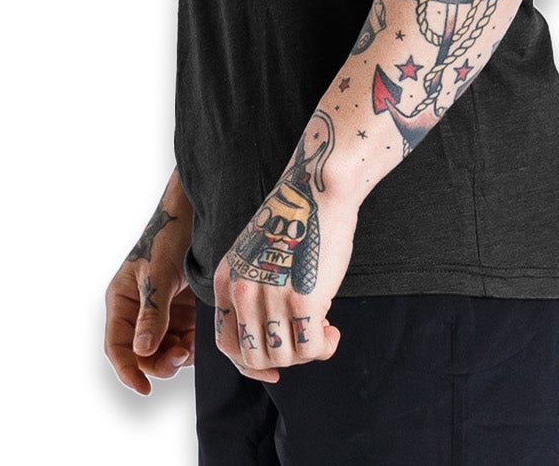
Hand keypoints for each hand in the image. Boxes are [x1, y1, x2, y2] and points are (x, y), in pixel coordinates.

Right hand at [105, 190, 196, 395]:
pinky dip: (195, 346)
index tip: (143, 388)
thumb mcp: (158, 274)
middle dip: (160, 362)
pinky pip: (186, 341)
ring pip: (166, 352)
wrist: (198, 214)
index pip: (117, 346)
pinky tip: (204, 340)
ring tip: (195, 346)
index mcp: (122, 301)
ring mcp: (163, 313)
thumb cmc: (169, 236)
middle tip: (182, 356)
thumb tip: (142, 350)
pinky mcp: (185, 312)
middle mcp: (140, 312)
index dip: (127, 370)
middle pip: (143, 354)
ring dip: (180, 356)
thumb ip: (152, 313)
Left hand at [212, 178, 357, 380]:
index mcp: (227, 281)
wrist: (317, 189)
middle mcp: (242, 292)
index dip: (250, 364)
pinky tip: (332, 331)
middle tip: (304, 340)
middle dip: (282, 358)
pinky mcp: (303, 300)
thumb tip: (272, 339)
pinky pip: (310, 349)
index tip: (272, 368)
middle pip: (254, 357)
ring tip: (322, 330)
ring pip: (283, 358)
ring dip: (306, 354)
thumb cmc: (295, 220)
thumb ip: (253, 293)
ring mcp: (271, 297)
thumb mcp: (255, 256)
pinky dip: (324, 347)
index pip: (226, 344)